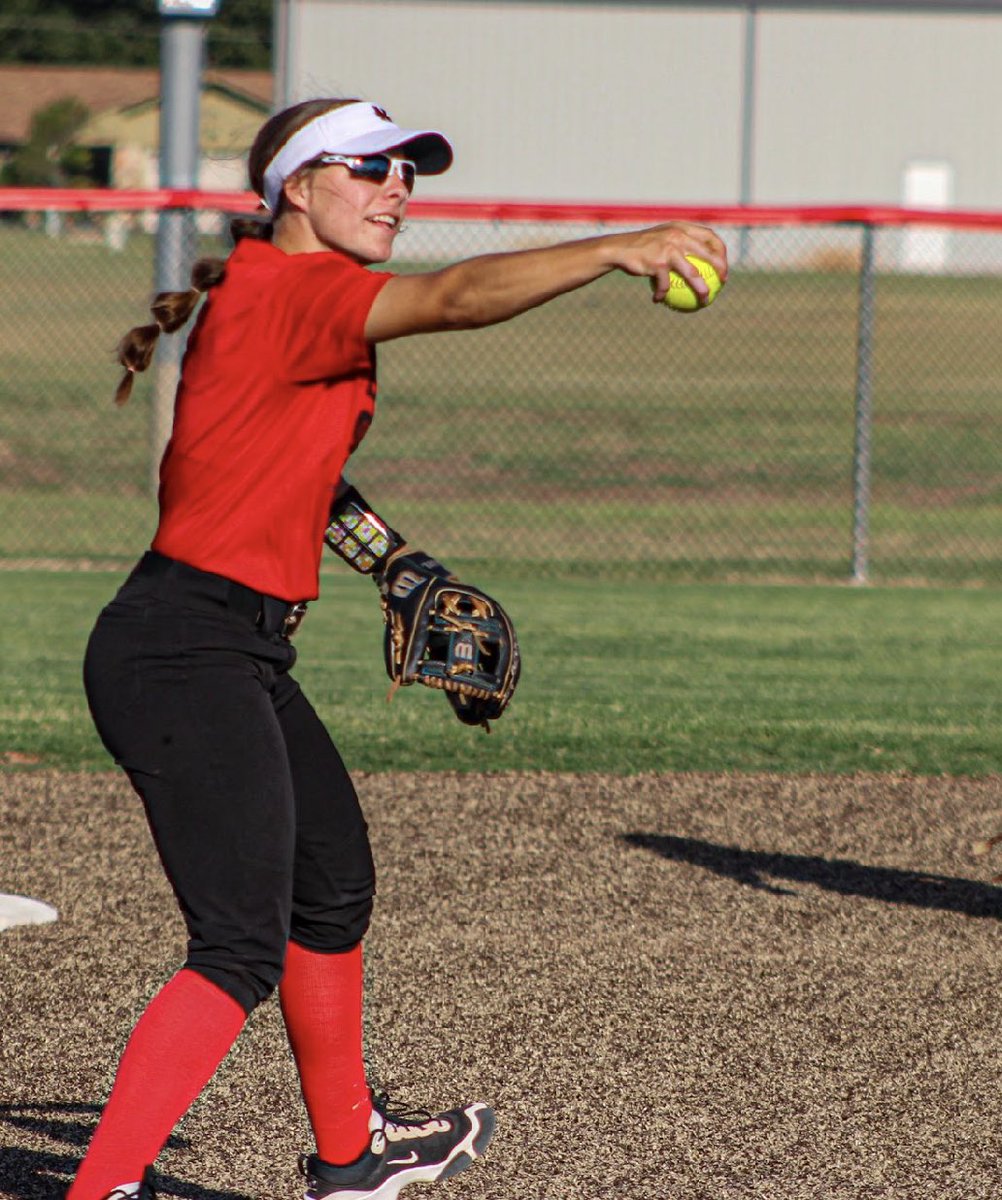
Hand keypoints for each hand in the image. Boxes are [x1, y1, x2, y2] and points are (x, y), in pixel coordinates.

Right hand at [609, 221, 728, 303]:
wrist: (619, 249)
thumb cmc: (641, 246)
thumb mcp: (661, 237)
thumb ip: (678, 241)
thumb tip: (696, 259)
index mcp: (681, 228)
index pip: (709, 235)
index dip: (721, 249)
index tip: (723, 264)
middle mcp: (678, 236)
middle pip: (708, 254)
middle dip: (721, 268)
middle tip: (722, 282)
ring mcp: (668, 249)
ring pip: (693, 274)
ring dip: (701, 289)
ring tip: (704, 301)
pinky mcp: (657, 263)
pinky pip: (665, 284)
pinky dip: (662, 293)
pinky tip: (658, 300)